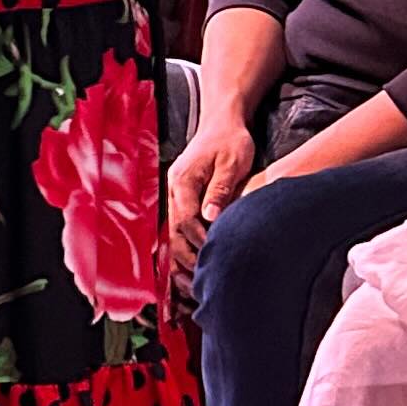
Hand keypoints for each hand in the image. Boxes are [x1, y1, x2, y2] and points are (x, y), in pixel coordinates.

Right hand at [165, 112, 255, 287]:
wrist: (222, 122)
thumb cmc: (230, 140)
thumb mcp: (232, 162)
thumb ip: (221, 189)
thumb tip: (211, 217)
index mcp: (183, 181)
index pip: (186, 219)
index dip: (198, 241)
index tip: (214, 258)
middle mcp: (174, 189)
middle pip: (174, 231)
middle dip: (185, 258)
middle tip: (200, 281)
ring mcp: (177, 194)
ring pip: (174, 233)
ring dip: (183, 257)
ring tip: (193, 283)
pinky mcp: (184, 198)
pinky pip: (181, 227)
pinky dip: (186, 246)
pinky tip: (195, 264)